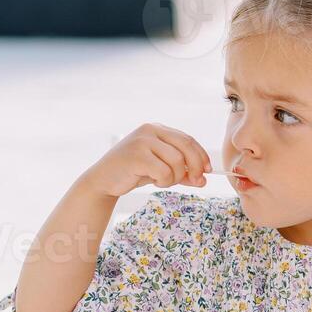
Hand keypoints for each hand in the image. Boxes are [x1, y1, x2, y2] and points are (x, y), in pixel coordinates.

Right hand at [77, 123, 210, 197]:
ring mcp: (143, 141)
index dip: (201, 155)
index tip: (208, 170)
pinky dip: (165, 181)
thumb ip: (182, 172)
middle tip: (199, 181)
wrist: (103, 181)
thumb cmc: (133, 173)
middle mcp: (150, 130)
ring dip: (176, 177)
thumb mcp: (160, 170)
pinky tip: (156, 182)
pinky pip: (164, 171)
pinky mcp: (137, 155)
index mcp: (157, 129)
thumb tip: (204, 179)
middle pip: (186, 146)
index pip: (188, 139)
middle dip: (196, 166)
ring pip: (177, 161)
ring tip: (164, 182)